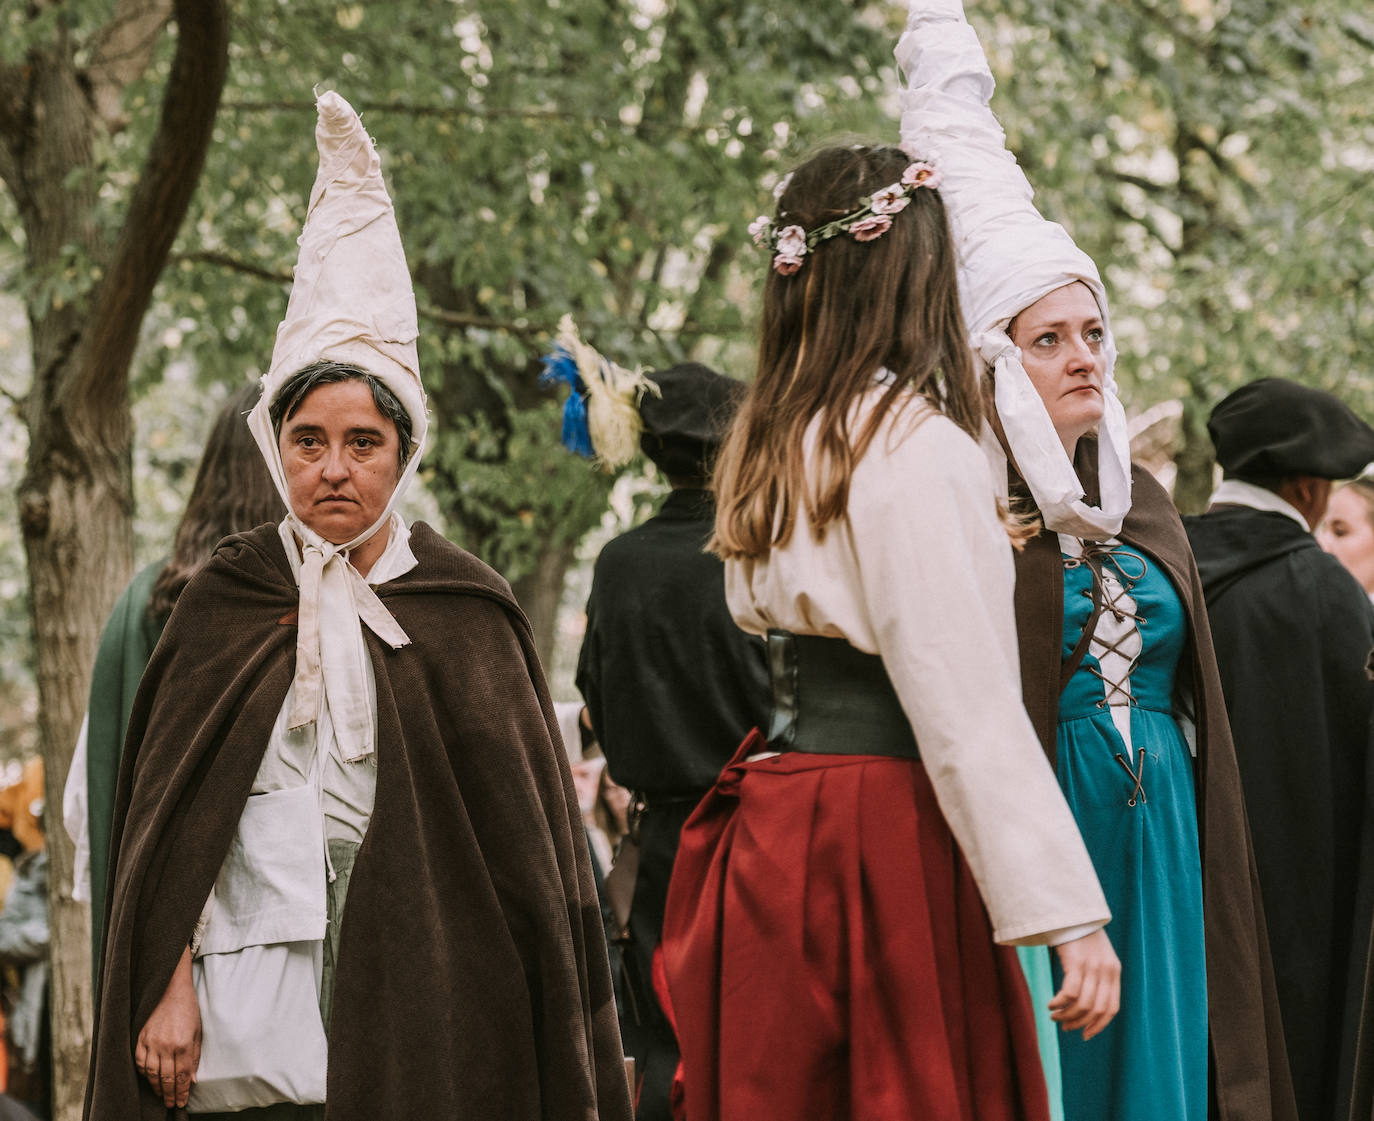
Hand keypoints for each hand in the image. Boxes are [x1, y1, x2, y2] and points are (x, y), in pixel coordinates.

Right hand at [134, 945, 201, 1107]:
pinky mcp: (141, 1038)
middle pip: (167, 1078)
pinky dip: (143, 1073)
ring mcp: (151, 1042)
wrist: (171, 990)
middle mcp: (166, 1046)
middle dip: (170, 1094)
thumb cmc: (188, 1010)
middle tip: (172, 1104)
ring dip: (156, 1087)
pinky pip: (139, 1061)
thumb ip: (195, 1056)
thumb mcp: (198, 1032)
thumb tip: (193, 1079)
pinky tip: (148, 1078)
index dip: (182, 1092)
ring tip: (161, 1095)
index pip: (183, 1076)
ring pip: (151, 1073)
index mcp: (184, 1044)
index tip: (181, 1102)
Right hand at [1049, 928, 1119, 1040]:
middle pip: (1097, 1009)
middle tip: (1065, 1026)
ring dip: (1067, 1015)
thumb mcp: (1093, 954)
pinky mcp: (1077, 961)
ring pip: (1083, 1004)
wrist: (1069, 909)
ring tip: (1054, 1016)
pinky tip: (1051, 1004)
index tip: (1085, 1034)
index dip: (1099, 1025)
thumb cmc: (1077, 932)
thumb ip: (1095, 974)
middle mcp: (1107, 970)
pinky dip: (1060, 1003)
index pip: (1112, 1008)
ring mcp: (1093, 966)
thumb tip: (1083, 1003)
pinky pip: (1071, 993)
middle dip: (1080, 1023)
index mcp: (1114, 971)